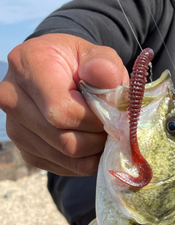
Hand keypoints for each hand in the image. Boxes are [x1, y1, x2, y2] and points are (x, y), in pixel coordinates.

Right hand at [0, 34, 127, 175]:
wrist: (61, 76)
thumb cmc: (83, 66)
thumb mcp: (99, 56)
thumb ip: (105, 64)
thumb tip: (105, 75)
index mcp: (27, 65)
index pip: (61, 112)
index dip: (94, 121)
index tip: (110, 115)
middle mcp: (12, 98)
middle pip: (65, 141)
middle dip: (97, 139)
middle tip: (112, 128)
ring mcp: (16, 129)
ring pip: (66, 158)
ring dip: (94, 152)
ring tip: (103, 133)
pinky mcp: (26, 152)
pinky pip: (63, 168)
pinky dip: (85, 161)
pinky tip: (91, 143)